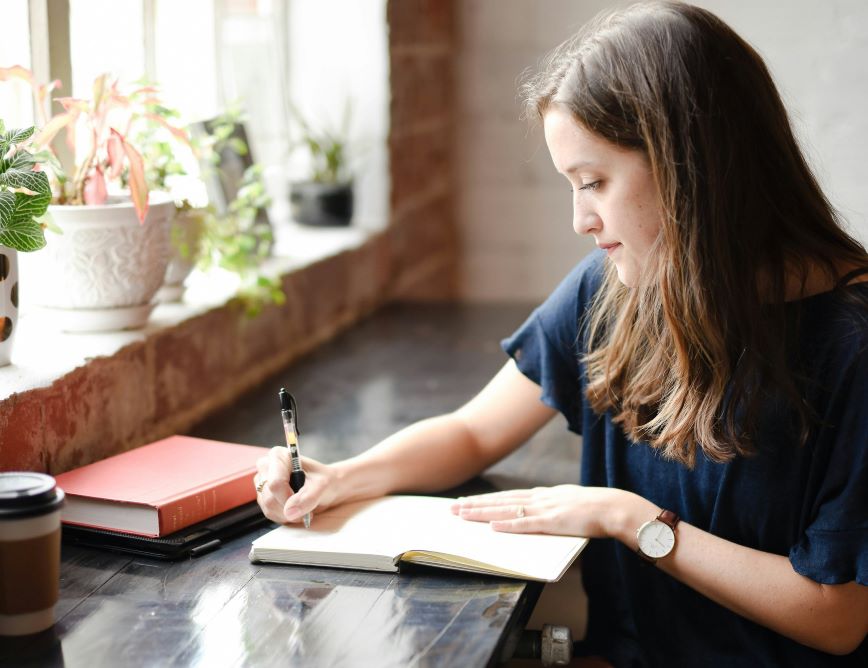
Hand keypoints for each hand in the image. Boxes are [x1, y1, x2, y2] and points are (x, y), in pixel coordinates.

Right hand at [254, 447, 338, 523]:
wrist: (326, 487)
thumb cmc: (325, 481)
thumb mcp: (323, 486)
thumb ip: (308, 497)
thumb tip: (290, 511)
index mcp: (279, 456)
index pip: (275, 483)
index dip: (288, 498)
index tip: (304, 504)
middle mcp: (266, 467)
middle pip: (270, 498)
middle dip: (290, 508)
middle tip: (307, 508)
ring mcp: (263, 482)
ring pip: (268, 508)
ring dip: (288, 514)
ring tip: (303, 508)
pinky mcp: (263, 496)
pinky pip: (269, 513)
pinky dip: (285, 516)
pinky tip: (296, 510)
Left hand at [450, 484, 633, 537]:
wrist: (614, 507)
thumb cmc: (596, 509)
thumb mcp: (569, 504)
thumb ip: (552, 508)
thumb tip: (540, 515)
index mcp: (544, 495)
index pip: (508, 496)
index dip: (486, 499)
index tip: (468, 501)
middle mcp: (540, 498)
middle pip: (500, 500)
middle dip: (475, 504)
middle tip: (453, 508)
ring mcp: (544, 509)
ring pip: (506, 510)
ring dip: (483, 512)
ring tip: (463, 515)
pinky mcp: (552, 522)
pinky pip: (525, 524)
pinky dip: (507, 524)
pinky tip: (492, 526)